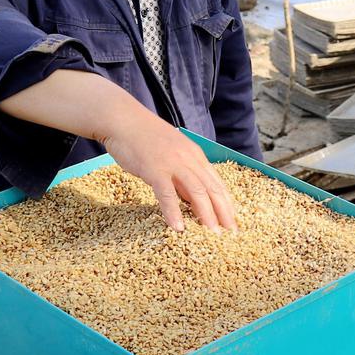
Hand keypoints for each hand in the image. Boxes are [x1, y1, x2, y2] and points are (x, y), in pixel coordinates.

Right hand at [104, 105, 238, 231]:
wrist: (123, 120)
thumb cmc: (144, 138)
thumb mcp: (172, 153)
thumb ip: (182, 173)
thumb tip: (191, 198)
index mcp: (195, 155)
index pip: (216, 182)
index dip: (226, 203)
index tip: (232, 222)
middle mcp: (189, 158)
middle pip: (212, 188)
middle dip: (223, 213)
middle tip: (230, 234)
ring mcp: (172, 163)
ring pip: (196, 191)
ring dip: (206, 215)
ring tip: (211, 234)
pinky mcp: (154, 169)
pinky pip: (167, 194)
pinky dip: (173, 212)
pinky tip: (178, 227)